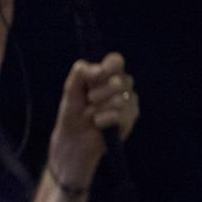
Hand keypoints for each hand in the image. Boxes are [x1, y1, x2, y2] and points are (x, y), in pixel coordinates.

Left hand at [49, 52, 139, 183]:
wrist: (73, 140)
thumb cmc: (72, 113)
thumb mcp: (71, 91)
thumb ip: (80, 74)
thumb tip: (98, 69)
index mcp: (107, 75)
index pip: (115, 61)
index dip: (110, 65)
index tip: (99, 74)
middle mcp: (121, 86)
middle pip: (119, 80)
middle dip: (100, 91)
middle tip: (90, 98)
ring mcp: (128, 102)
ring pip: (120, 99)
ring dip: (100, 108)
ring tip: (91, 115)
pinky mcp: (129, 119)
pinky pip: (120, 115)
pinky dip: (104, 119)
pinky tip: (98, 124)